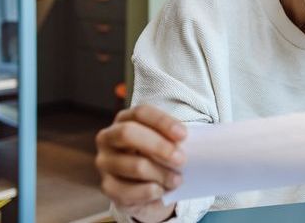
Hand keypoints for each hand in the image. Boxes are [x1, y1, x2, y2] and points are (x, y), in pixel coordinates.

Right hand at [95, 105, 186, 221]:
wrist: (147, 185)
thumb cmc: (160, 156)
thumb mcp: (167, 142)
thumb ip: (175, 139)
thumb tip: (199, 142)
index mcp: (125, 119)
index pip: (141, 113)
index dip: (163, 122)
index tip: (184, 135)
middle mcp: (108, 137)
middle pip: (128, 134)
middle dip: (159, 146)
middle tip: (181, 159)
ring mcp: (105, 162)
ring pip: (134, 165)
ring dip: (161, 173)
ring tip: (177, 179)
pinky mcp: (107, 186)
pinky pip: (127, 190)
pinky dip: (149, 191)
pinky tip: (161, 190)